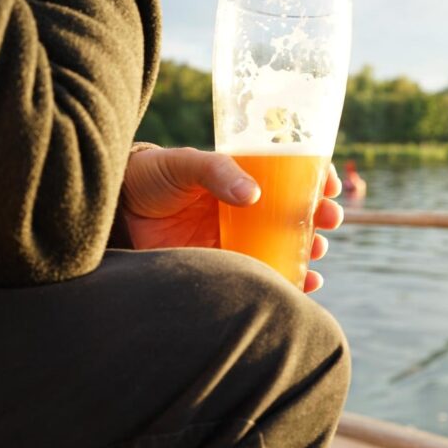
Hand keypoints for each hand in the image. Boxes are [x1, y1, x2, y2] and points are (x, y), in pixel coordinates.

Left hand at [120, 147, 343, 292]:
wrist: (117, 210)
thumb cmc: (151, 176)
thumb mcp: (183, 163)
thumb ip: (216, 172)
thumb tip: (252, 193)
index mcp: (242, 176)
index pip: (290, 173)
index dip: (315, 177)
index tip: (330, 184)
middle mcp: (246, 207)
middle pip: (295, 212)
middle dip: (319, 216)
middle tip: (329, 219)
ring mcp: (237, 238)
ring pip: (285, 245)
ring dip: (308, 249)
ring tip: (316, 251)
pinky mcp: (224, 266)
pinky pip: (263, 275)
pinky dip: (287, 281)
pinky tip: (302, 284)